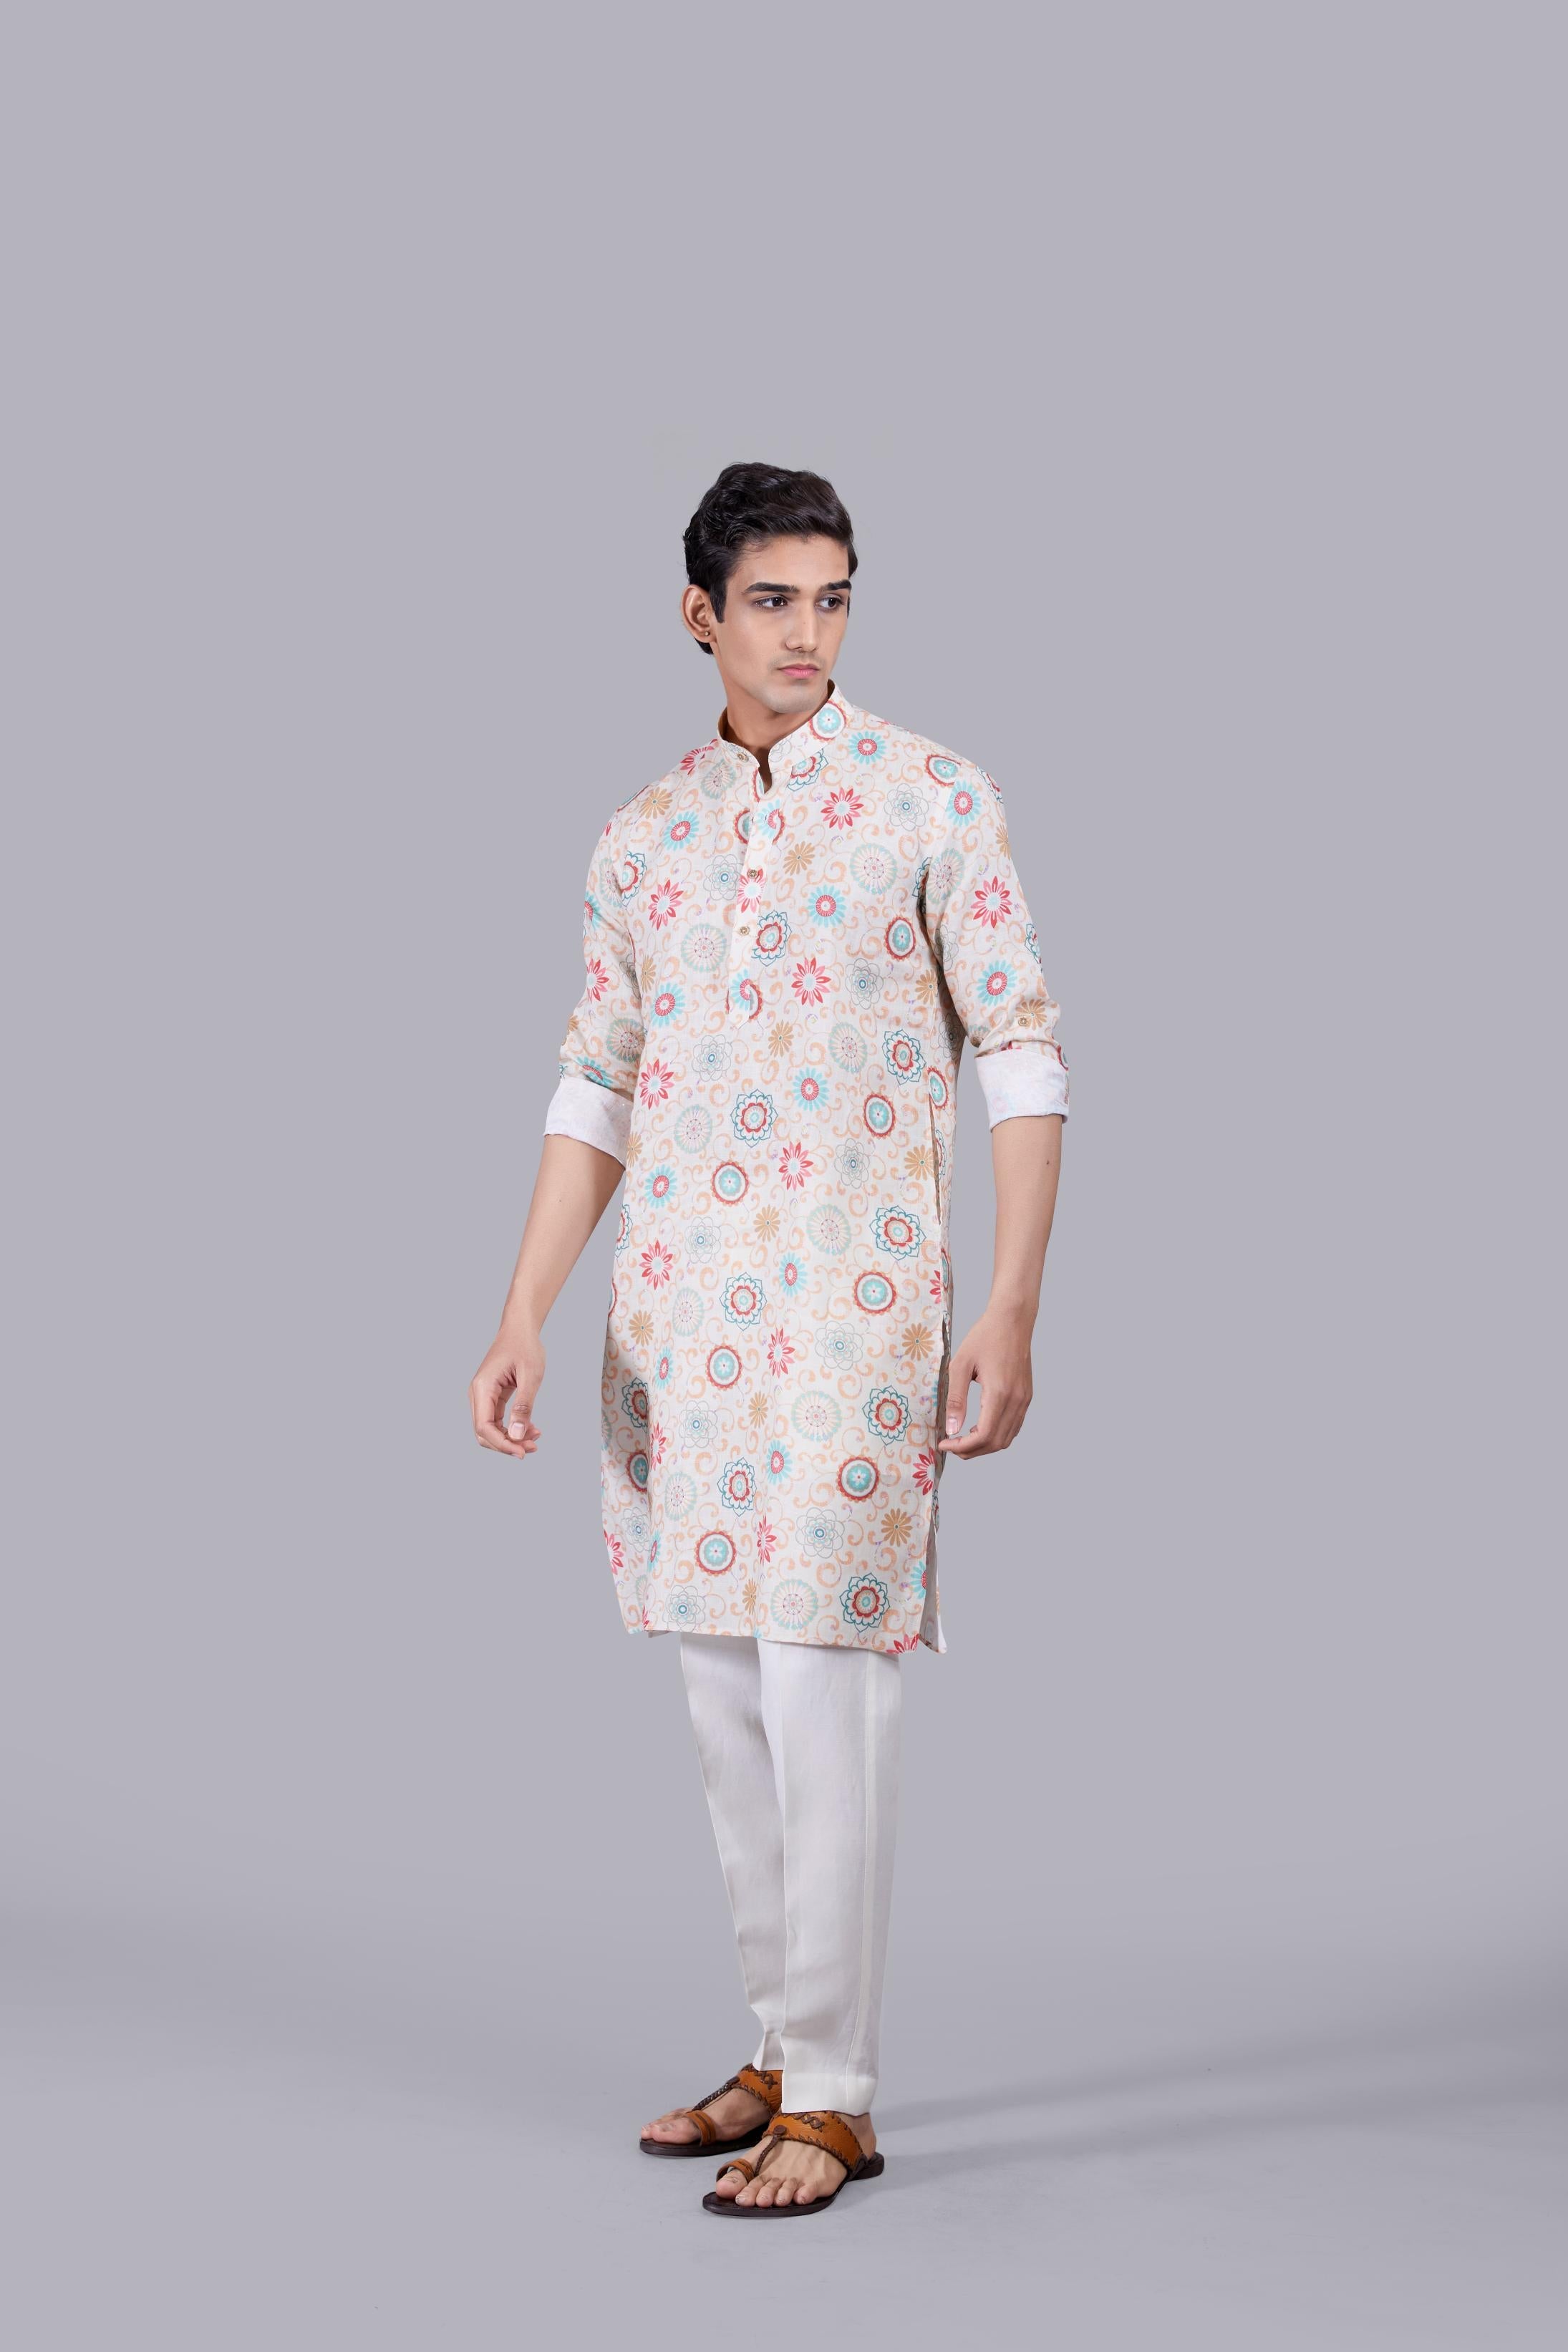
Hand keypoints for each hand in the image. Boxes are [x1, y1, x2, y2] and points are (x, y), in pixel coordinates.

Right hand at [469, 1322, 544, 1457]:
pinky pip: (498, 1421)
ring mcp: (483, 1397)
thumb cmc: (525, 1347)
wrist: (519, 1329)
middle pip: (484, 1433)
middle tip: (533, 1447)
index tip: (523, 1452)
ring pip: (491, 1429)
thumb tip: (516, 1436)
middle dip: (507, 1444)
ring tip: (535, 1439)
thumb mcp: (530, 1376)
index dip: (502, 1444)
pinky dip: (513, 1428)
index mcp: (483, 1388)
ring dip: (511, 1438)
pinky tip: (531, 1429)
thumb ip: (523, 1406)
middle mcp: (478, 1394)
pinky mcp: (492, 1398)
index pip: (484, 1427)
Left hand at [937, 1306, 1033, 1456]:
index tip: (945, 1444)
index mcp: (999, 1393)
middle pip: (996, 1442)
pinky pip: (1014, 1426)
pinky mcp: (1026, 1396)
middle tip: (951, 1445)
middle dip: (971, 1450)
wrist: (1012, 1320)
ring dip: (984, 1445)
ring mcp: (1024, 1400)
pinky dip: (997, 1435)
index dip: (963, 1446)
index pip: (984, 1435)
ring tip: (963, 1438)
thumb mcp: (960, 1365)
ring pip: (1007, 1438)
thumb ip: (955, 1399)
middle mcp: (1016, 1400)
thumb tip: (951, 1429)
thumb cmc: (984, 1337)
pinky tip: (980, 1427)